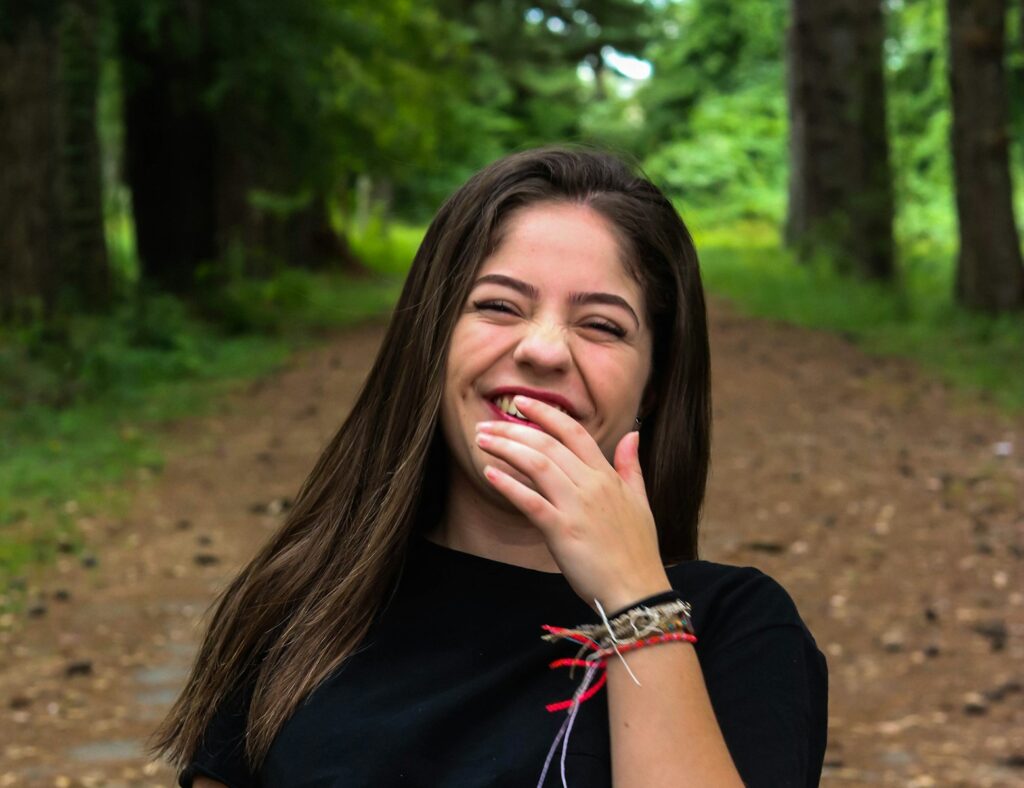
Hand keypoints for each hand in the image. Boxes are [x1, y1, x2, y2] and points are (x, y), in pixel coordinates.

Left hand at [475, 395, 671, 611]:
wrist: (636, 590)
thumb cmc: (637, 550)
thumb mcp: (640, 501)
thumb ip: (631, 466)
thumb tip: (633, 434)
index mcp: (607, 476)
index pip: (574, 432)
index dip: (546, 413)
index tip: (521, 403)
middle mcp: (591, 486)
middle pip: (548, 444)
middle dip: (514, 429)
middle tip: (487, 424)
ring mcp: (576, 507)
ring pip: (538, 465)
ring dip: (506, 449)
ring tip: (482, 441)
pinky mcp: (562, 531)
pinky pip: (531, 502)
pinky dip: (508, 485)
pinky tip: (489, 474)